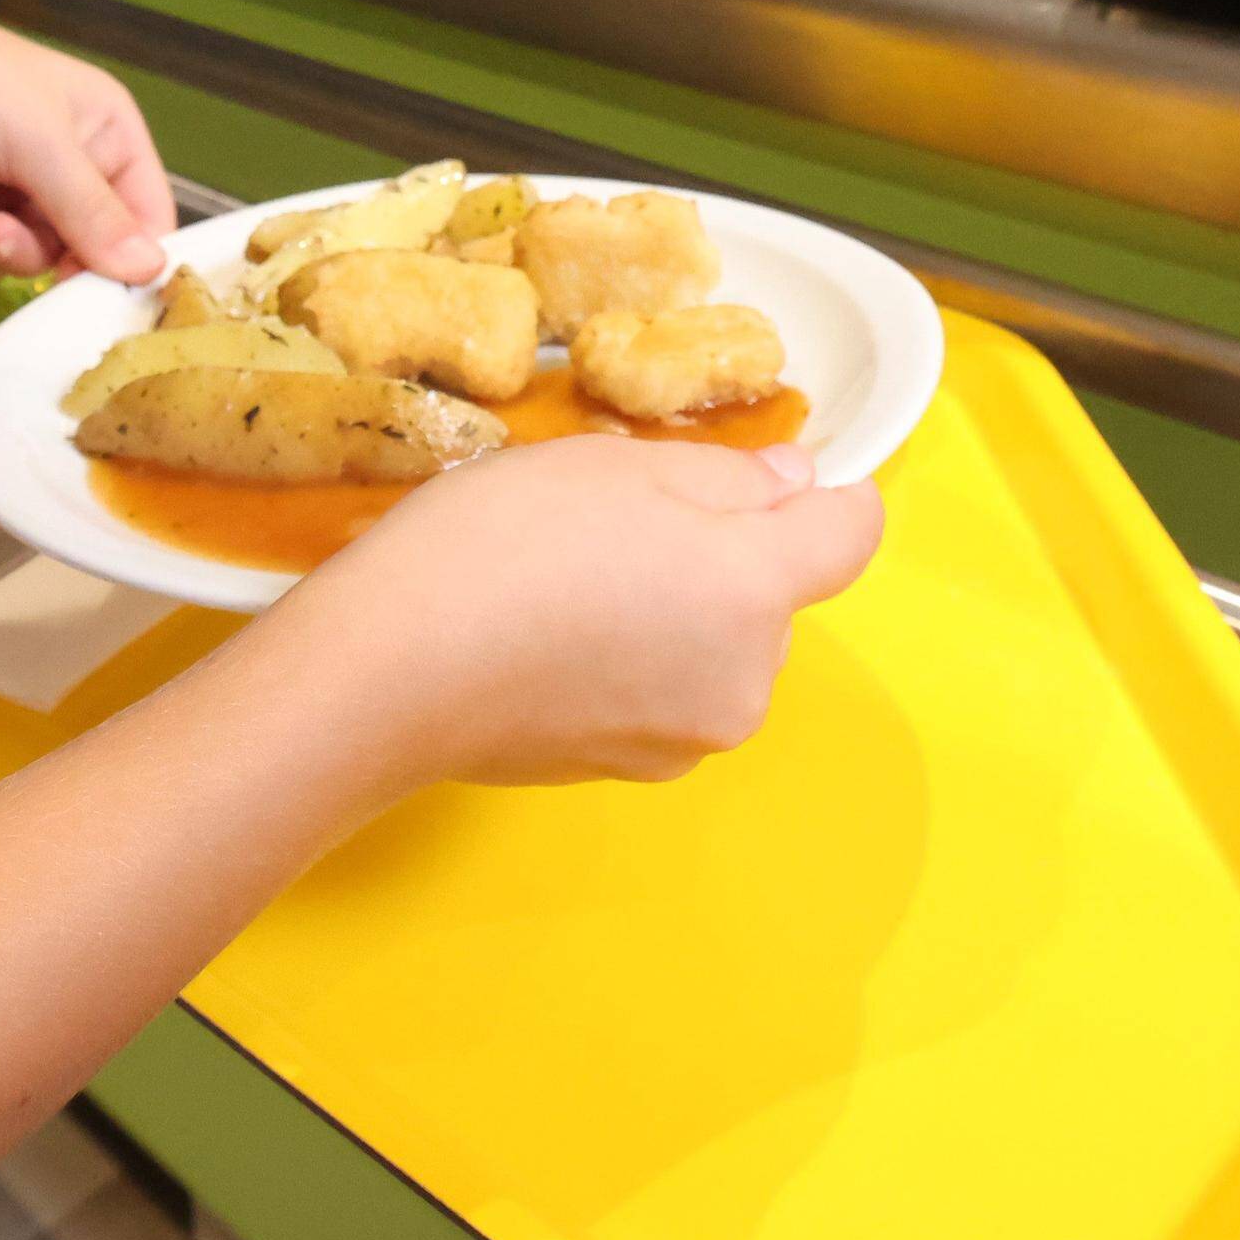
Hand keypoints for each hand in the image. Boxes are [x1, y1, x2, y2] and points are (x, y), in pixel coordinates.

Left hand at [0, 0, 171, 281]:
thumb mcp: (37, 143)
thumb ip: (92, 213)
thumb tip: (150, 272)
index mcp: (110, 129)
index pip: (149, 213)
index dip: (133, 259)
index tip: (110, 299)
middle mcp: (77, 161)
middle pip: (93, 246)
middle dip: (51, 250)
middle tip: (17, 241)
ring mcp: (26, 188)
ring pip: (41, 256)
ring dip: (4, 242)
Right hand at [286, 434, 883, 789]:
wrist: (386, 676)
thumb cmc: (502, 547)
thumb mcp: (619, 467)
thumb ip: (729, 476)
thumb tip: (797, 484)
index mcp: (754, 594)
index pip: (853, 534)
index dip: (824, 490)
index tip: (766, 471)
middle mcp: (745, 682)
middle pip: (773, 596)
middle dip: (720, 553)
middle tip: (617, 518)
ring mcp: (686, 738)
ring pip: (713, 645)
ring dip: (672, 609)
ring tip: (569, 580)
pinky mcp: (627, 771)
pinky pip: (660, 692)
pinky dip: (627, 660)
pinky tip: (546, 637)